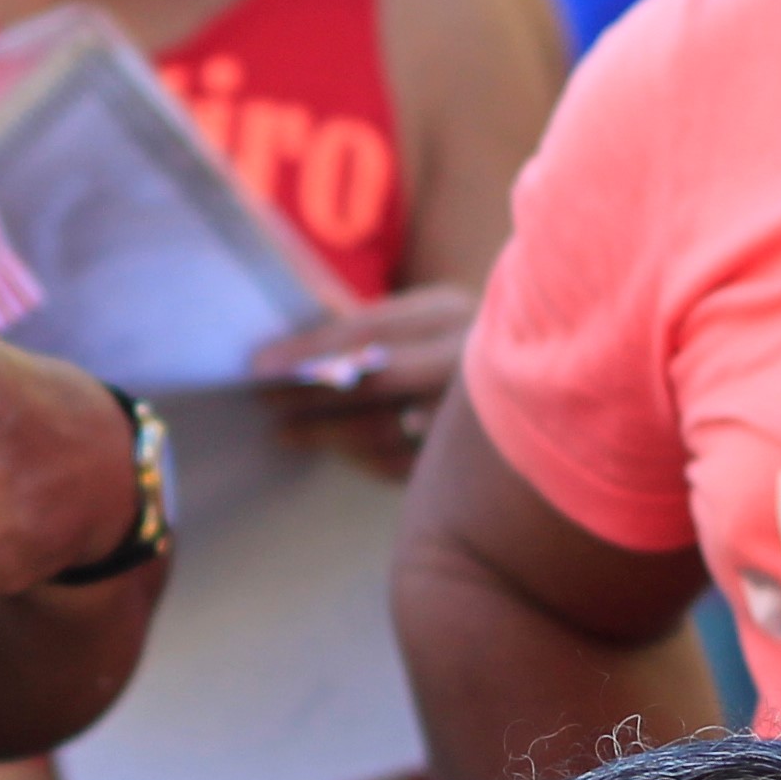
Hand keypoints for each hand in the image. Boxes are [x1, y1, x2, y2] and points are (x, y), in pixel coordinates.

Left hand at [249, 283, 477, 480]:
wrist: (522, 384)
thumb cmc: (442, 347)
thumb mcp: (414, 323)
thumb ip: (361, 327)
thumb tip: (292, 336)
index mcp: (448, 312)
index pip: (367, 331)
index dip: (309, 350)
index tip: (258, 365)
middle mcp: (469, 357)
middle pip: (375, 381)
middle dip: (310, 393)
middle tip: (263, 399)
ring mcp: (476, 410)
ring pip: (386, 431)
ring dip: (327, 434)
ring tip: (285, 430)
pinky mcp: (471, 459)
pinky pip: (402, 466)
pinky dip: (360, 459)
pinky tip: (332, 449)